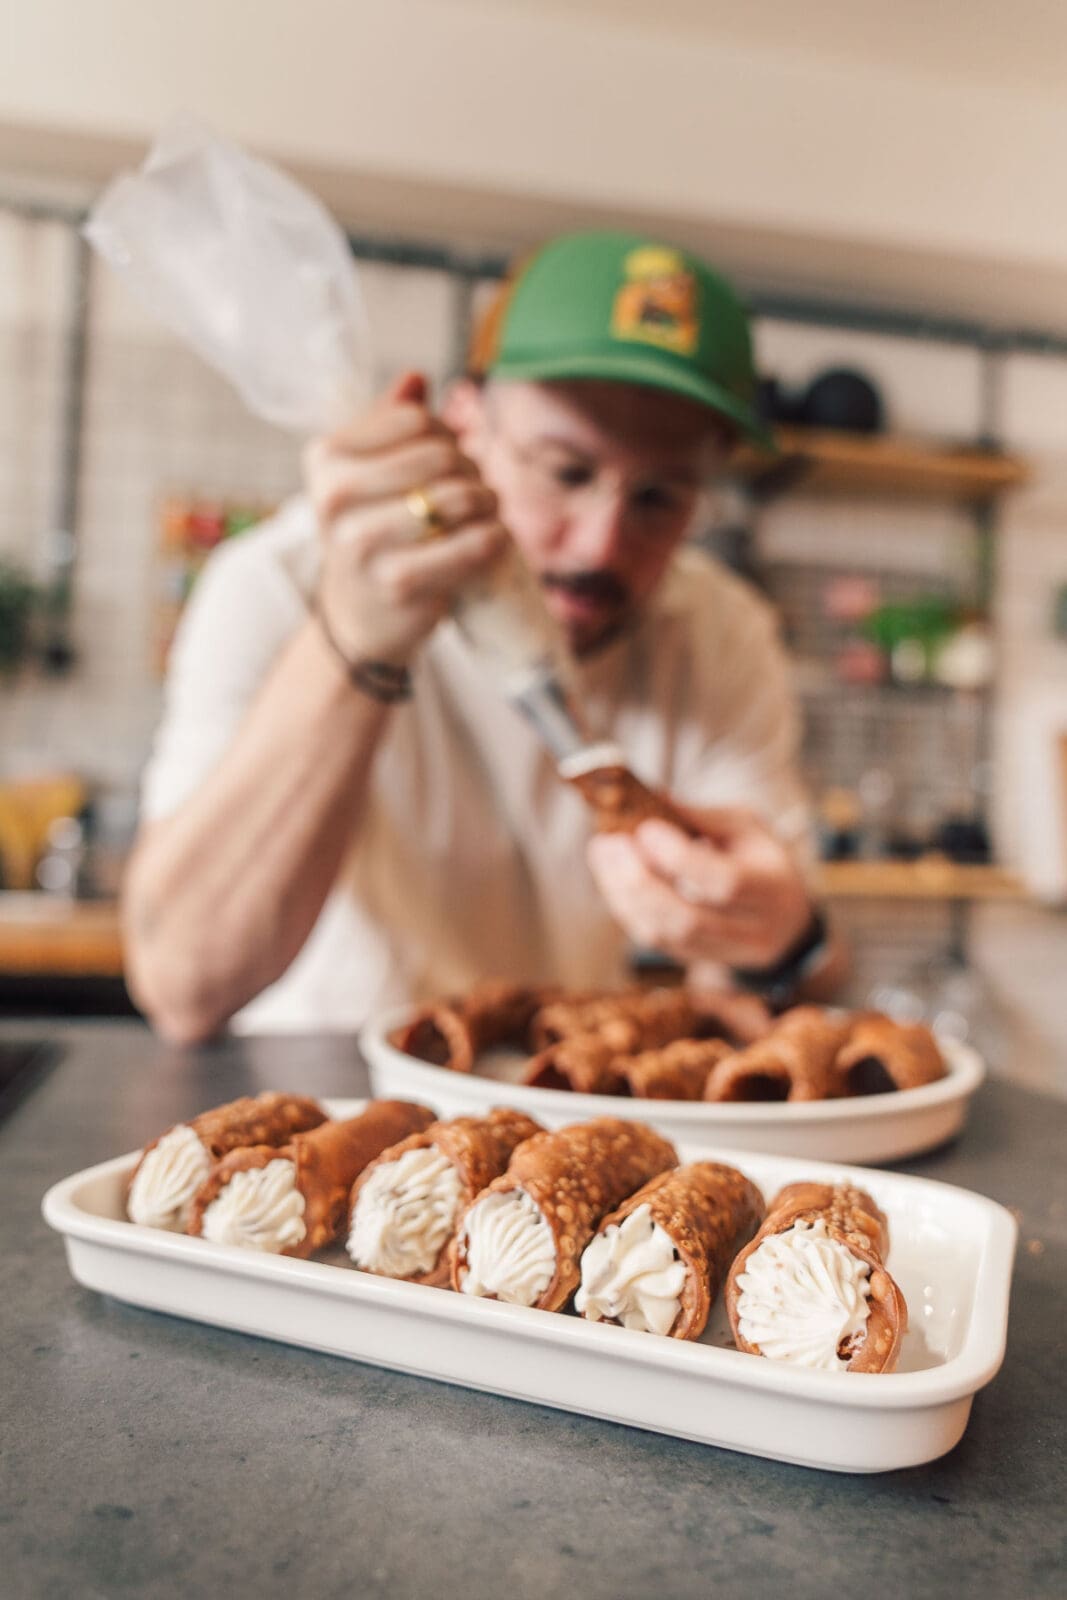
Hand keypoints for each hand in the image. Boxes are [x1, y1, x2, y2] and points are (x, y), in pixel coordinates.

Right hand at [303, 371, 508, 665]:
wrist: (361, 613)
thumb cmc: (371, 529)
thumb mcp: (366, 474)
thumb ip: (387, 422)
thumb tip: (416, 377)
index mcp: (325, 459)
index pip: (416, 421)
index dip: (445, 435)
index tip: (446, 457)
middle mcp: (333, 498)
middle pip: (441, 456)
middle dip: (471, 468)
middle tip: (475, 487)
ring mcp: (362, 544)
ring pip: (458, 498)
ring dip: (488, 501)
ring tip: (486, 510)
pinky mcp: (398, 583)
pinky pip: (470, 545)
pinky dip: (493, 538)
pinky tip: (493, 537)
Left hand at [586, 806, 814, 970]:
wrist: (786, 920)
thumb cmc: (760, 860)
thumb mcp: (746, 828)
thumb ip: (703, 817)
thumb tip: (652, 798)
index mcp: (771, 888)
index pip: (724, 882)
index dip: (679, 858)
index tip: (645, 829)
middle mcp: (754, 930)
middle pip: (688, 919)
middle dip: (639, 880)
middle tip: (609, 844)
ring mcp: (727, 954)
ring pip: (666, 936)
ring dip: (624, 896)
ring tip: (603, 857)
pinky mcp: (700, 962)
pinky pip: (657, 943)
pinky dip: (628, 910)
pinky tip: (613, 880)